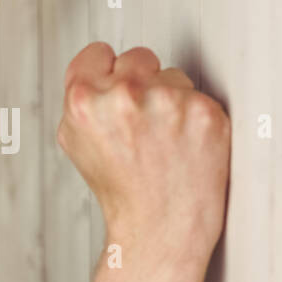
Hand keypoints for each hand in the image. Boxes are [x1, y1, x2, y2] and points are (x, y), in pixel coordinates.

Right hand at [57, 43, 229, 278]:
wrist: (160, 229)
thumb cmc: (120, 190)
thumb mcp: (75, 142)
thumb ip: (80, 99)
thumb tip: (96, 67)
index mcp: (84, 99)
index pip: (98, 52)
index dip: (106, 74)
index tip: (114, 93)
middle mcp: (124, 95)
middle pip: (138, 57)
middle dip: (140, 82)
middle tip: (142, 123)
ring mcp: (168, 102)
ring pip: (172, 76)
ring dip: (170, 100)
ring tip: (163, 140)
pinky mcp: (205, 113)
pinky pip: (199, 96)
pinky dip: (195, 119)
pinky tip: (185, 146)